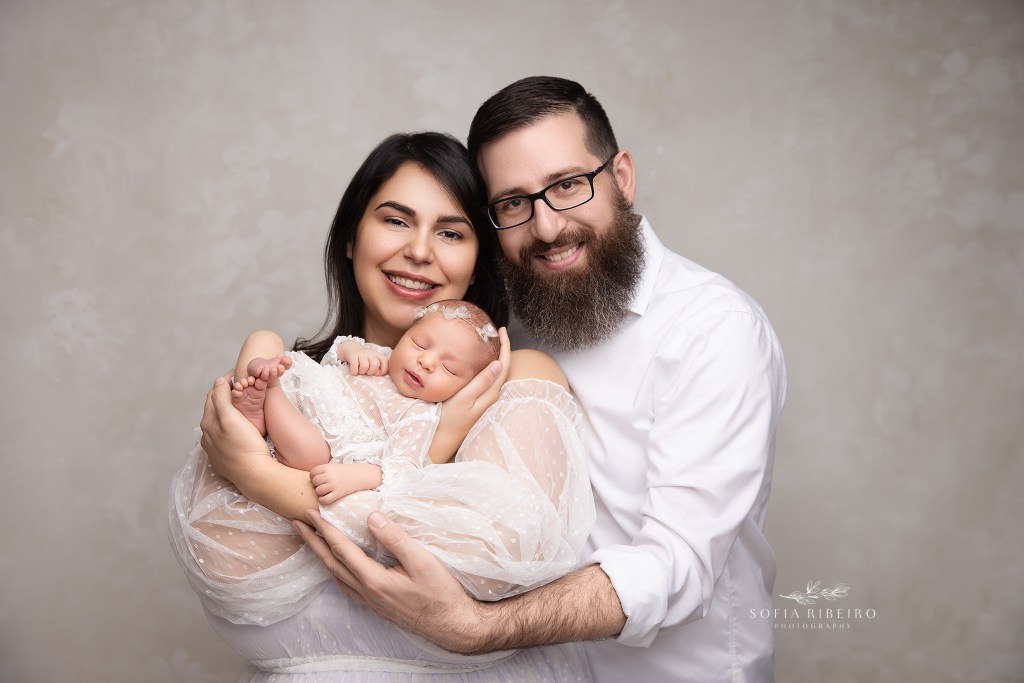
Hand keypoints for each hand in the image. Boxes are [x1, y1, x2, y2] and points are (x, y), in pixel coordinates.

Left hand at [200, 371, 271, 483]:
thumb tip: (218, 381)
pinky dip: (230, 424)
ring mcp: (214, 447)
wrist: (254, 475)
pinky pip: (223, 434)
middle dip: (225, 394)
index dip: (225, 381)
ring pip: (219, 421)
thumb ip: (221, 398)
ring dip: (227, 409)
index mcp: (208, 422)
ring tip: (242, 402)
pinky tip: (239, 425)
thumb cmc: (245, 445)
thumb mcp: (231, 417)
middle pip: (214, 407)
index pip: (213, 394)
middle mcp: (207, 434)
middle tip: (242, 385)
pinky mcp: (222, 457)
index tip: (239, 374)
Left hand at [293, 510, 485, 652]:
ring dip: (321, 554)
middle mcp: (366, 592)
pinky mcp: (377, 604)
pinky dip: (336, 568)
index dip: (325, 530)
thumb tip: (371, 517)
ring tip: (311, 539)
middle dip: (312, 541)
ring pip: (336, 574)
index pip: (342, 549)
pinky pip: (347, 583)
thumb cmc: (441, 593)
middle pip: (331, 562)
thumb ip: (396, 539)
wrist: (452, 625)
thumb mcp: (423, 561)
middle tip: (296, 522)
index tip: (310, 513)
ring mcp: (370, 601)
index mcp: (374, 580)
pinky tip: (338, 563)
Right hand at [340, 342, 388, 375]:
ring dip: (362, 372)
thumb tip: (378, 373)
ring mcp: (362, 354)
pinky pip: (354, 367)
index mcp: (377, 355)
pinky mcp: (353, 355)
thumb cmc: (364, 358)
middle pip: (375, 364)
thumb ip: (377, 367)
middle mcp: (370, 353)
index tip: (378, 374)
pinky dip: (354, 372)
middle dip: (371, 372)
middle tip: (367, 372)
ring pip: (364, 366)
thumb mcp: (372, 361)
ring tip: (360, 371)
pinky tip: (354, 371)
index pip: (385, 361)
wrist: (351, 348)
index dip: (384, 369)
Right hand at [437, 327, 509, 441]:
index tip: (501, 330)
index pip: (504, 365)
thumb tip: (499, 363)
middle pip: (503, 368)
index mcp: (490, 393)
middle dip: (502, 348)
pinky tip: (480, 364)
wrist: (440, 441)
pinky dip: (487, 367)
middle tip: (497, 332)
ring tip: (491, 342)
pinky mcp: (477, 403)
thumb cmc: (449, 420)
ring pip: (496, 374)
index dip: (505, 345)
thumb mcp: (464, 398)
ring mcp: (484, 401)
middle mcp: (491, 397)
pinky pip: (488, 380)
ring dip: (496, 357)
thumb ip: (481, 382)